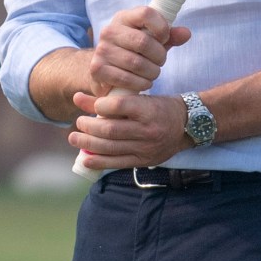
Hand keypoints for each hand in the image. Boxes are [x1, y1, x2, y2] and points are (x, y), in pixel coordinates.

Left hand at [68, 91, 189, 169]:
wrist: (187, 126)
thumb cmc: (160, 107)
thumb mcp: (140, 98)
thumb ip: (111, 99)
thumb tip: (78, 98)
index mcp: (149, 110)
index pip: (120, 106)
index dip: (100, 105)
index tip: (92, 105)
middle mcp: (147, 130)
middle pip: (111, 129)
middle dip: (89, 126)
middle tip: (79, 122)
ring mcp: (145, 148)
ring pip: (110, 147)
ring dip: (87, 143)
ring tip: (74, 138)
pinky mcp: (143, 161)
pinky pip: (116, 163)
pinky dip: (98, 162)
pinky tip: (84, 159)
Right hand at [88, 6, 190, 96]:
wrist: (107, 70)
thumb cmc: (135, 51)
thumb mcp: (153, 40)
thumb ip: (170, 36)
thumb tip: (186, 33)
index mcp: (124, 17)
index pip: (146, 13)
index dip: (161, 27)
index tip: (165, 38)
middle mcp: (109, 30)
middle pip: (143, 42)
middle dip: (159, 56)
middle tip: (160, 62)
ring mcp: (101, 50)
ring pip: (136, 63)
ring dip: (152, 72)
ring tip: (153, 73)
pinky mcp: (97, 69)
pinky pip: (126, 79)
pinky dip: (141, 84)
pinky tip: (144, 83)